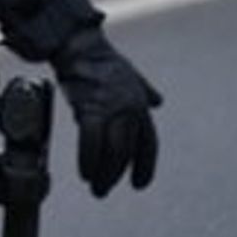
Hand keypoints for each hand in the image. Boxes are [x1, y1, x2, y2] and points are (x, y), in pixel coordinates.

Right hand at [51, 27, 159, 196]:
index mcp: (140, 105)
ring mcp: (111, 109)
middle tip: (104, 191)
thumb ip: (145, 91)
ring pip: (112, 151)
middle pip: (127, 152)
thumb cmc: (101, 60)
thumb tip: (158, 101)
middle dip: (116, 175)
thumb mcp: (131, 75)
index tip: (138, 184)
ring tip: (96, 188)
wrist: (79, 45)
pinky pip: (91, 142)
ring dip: (104, 174)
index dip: (144, 167)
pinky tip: (85, 173)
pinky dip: (88, 160)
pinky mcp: (89, 108)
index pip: (149, 144)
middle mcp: (130, 110)